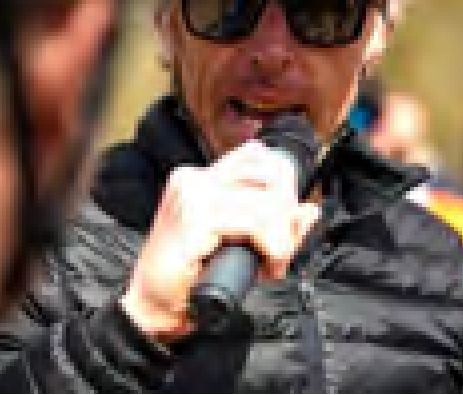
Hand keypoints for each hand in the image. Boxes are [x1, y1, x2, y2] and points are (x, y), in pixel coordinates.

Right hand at [120, 140, 319, 338]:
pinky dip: (274, 246)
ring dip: (283, 235)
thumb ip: (274, 225)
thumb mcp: (239, 244)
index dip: (283, 183)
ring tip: (275, 261)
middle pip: (268, 172)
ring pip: (267, 199)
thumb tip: (311, 210)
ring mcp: (194, 194)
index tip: (286, 219)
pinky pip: (257, 222)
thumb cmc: (191, 276)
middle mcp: (195, 178)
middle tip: (283, 245)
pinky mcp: (196, 217)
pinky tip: (269, 266)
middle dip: (288, 210)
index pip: (256, 155)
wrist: (151, 307)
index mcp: (200, 177)